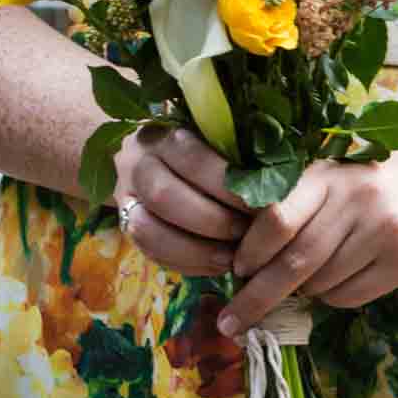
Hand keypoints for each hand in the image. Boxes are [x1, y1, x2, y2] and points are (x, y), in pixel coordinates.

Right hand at [114, 126, 252, 276]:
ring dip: (196, 249)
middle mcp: (138, 161)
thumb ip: (236, 159)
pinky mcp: (126, 224)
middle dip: (212, 221)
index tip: (260, 204)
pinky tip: (216, 265)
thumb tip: (271, 191)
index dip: (226, 185)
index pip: (191, 156)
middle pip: (165, 196)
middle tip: (246, 234)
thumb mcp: (220, 143)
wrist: (154, 158)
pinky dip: (185, 263)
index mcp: (166, 131)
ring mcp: (126, 194)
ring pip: (148, 228)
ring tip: (232, 258)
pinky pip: (148, 252)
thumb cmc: (206, 150)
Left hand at [218, 143, 397, 336]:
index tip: (235, 269)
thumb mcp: (339, 174)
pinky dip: (331, 297)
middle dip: (256, 297)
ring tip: (303, 282)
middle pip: (294, 261)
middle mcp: (356, 200)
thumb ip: (300, 201)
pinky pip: (349, 296)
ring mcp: (383, 232)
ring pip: (320, 284)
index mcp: (331, 173)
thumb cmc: (382, 180)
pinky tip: (337, 281)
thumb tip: (247, 256)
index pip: (277, 215)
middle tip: (231, 321)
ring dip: (301, 292)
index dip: (250, 249)